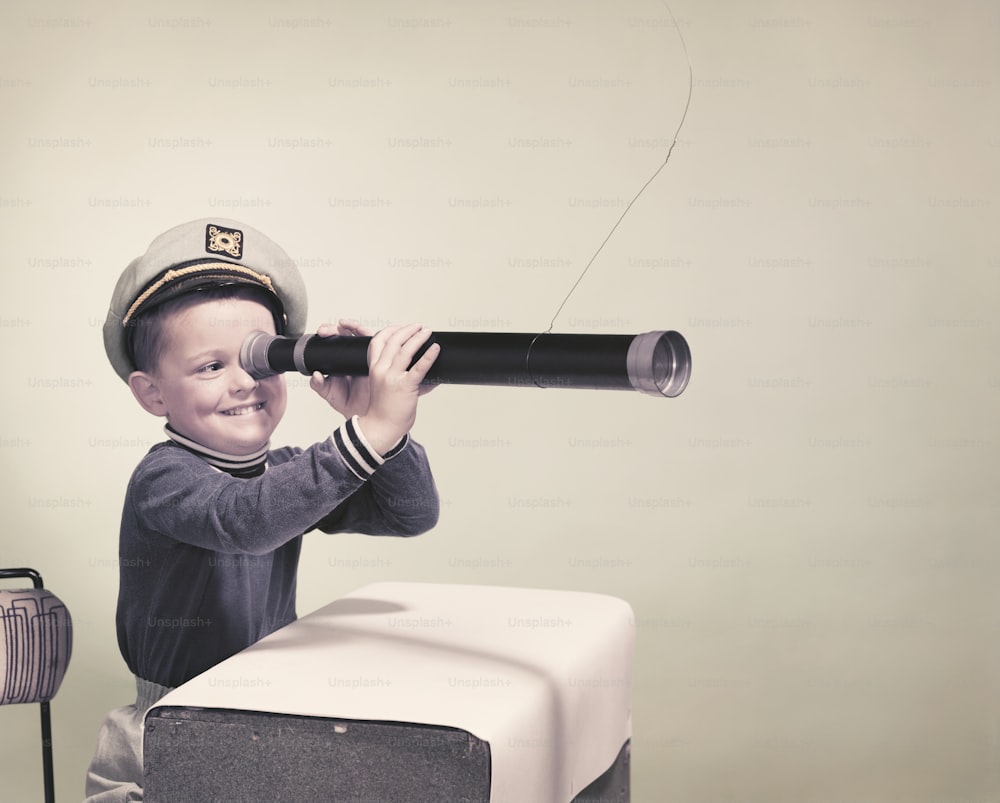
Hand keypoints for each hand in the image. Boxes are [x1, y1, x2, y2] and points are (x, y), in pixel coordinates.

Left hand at [309, 320, 373, 419]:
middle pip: (348, 333)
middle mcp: (354, 356)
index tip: (321, 333)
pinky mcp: (379, 362)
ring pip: (363, 335)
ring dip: (355, 326)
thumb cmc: (349, 403)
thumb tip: (316, 375)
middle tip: (329, 330)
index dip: (328, 333)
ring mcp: (367, 357)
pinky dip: (376, 337)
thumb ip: (319, 385)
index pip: (334, 341)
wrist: (365, 415)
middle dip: (338, 327)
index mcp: (341, 361)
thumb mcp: (329, 393)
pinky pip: (380, 346)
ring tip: (345, 324)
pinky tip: (366, 334)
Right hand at [310, 321, 439, 453]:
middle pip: (393, 341)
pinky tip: (435, 349)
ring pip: (405, 350)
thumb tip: (417, 367)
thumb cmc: (383, 410)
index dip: (391, 330)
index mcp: (374, 369)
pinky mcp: (405, 386)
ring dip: (418, 338)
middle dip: (407, 330)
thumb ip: (394, 374)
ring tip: (427, 332)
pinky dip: (428, 356)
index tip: (402, 328)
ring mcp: (392, 378)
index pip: (377, 341)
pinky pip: (419, 368)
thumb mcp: (381, 386)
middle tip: (420, 326)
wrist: (381, 428)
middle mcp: (381, 370)